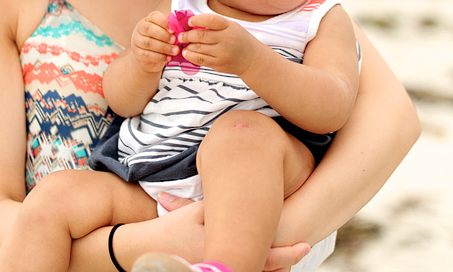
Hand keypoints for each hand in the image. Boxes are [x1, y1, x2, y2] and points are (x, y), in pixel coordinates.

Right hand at [131, 11, 176, 73]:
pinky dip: (160, 57)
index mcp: (148, 20)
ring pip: (148, 43)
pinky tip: (168, 57)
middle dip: (163, 35)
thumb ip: (172, 29)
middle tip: (174, 40)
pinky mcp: (137, 53)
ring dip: (164, 47)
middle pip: (149, 29)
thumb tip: (180, 28)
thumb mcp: (167, 32)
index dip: (164, 22)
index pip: (154, 16)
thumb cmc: (162, 40)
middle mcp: (140, 29)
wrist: (151, 56)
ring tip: (175, 51)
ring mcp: (136, 41)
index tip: (174, 29)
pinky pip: (147, 55)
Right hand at [158, 193, 310, 271]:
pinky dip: (253, 265)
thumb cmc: (173, 229)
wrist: (148, 250)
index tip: (304, 244)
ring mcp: (219, 271)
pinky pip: (239, 270)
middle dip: (285, 258)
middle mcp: (225, 264)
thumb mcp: (197, 213)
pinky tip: (269, 262)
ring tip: (292, 255)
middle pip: (263, 265)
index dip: (286, 250)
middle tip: (305, 248)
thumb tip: (245, 190)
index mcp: (226, 249)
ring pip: (253, 270)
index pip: (264, 253)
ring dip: (272, 263)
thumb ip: (220, 205)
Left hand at [177, 14, 263, 76]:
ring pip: (199, 48)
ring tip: (183, 43)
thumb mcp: (232, 27)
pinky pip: (200, 60)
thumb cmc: (239, 40)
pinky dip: (190, 55)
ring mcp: (222, 53)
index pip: (211, 20)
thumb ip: (215, 25)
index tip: (189, 21)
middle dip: (187, 35)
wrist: (251, 59)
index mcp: (230, 27)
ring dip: (188, 45)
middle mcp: (227, 40)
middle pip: (202, 35)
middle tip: (181, 35)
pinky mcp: (218, 64)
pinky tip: (187, 52)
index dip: (197, 20)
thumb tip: (193, 22)